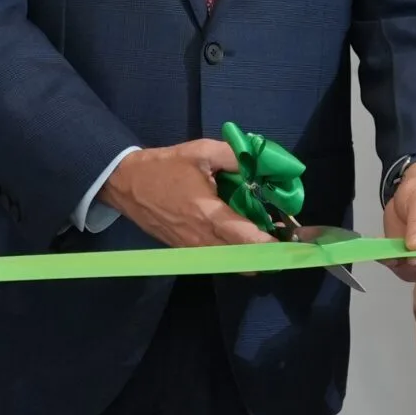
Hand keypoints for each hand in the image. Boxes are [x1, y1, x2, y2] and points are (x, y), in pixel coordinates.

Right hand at [104, 140, 276, 250]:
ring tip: (266, 237)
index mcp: (206, 213)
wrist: (125, 184)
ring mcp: (191, 249)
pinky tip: (242, 236)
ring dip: (250, 255)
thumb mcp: (201, 152)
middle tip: (283, 238)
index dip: (269, 243)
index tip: (290, 240)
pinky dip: (233, 253)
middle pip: (242, 259)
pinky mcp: (184, 251)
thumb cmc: (164, 167)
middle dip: (266, 253)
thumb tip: (261, 164)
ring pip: (229, 263)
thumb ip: (234, 156)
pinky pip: (215, 259)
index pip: (245, 237)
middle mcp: (201, 238)